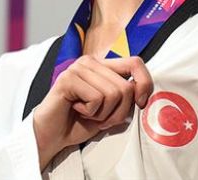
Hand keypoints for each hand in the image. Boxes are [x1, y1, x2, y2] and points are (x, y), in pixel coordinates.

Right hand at [32, 56, 152, 170]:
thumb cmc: (81, 122)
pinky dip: (91, 113)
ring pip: (114, 93)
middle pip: (126, 86)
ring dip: (104, 114)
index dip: (144, 84)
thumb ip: (127, 95)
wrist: (53, 136)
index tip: (140, 103)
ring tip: (88, 114)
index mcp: (103, 65)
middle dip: (118, 111)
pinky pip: (96, 98)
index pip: (136, 63)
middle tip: (101, 118)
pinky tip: (77, 110)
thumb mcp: (112, 108)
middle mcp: (91, 61)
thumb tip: (143, 92)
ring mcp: (78, 68)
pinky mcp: (68, 79)